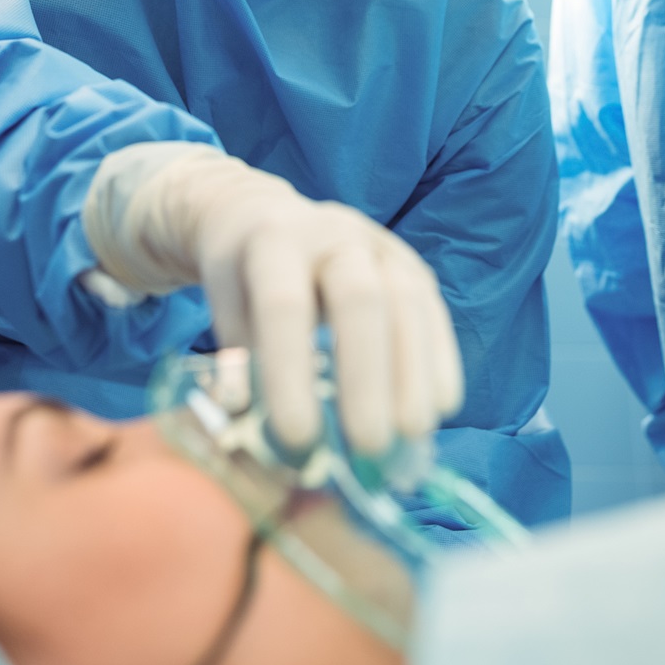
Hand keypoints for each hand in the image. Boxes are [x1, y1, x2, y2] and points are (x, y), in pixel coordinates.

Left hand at [83, 143, 463, 455]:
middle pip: (360, 299)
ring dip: (413, 378)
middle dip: (366, 378)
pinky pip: (433, 310)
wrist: (260, 216)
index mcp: (271, 241)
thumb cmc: (240, 280)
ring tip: (409, 440)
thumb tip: (270, 445)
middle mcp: (331, 232)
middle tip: (368, 448)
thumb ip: (243, 367)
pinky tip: (439, 408)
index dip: (291, 371)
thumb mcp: (224, 311)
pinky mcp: (409, 262)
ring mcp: (378, 244)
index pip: (283, 305)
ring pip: (407, 304)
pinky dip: (439, 361)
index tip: (297, 439)